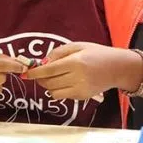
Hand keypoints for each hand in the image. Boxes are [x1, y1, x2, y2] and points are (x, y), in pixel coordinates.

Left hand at [26, 43, 141, 101]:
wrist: (117, 68)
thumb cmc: (97, 53)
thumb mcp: (78, 46)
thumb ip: (58, 53)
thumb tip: (42, 63)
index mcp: (75, 62)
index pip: (49, 70)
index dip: (35, 73)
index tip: (25, 73)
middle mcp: (77, 77)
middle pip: (49, 82)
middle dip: (39, 79)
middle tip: (38, 73)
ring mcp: (80, 89)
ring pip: (53, 92)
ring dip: (47, 85)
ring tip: (51, 77)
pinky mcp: (82, 97)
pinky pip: (62, 96)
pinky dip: (57, 90)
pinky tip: (63, 82)